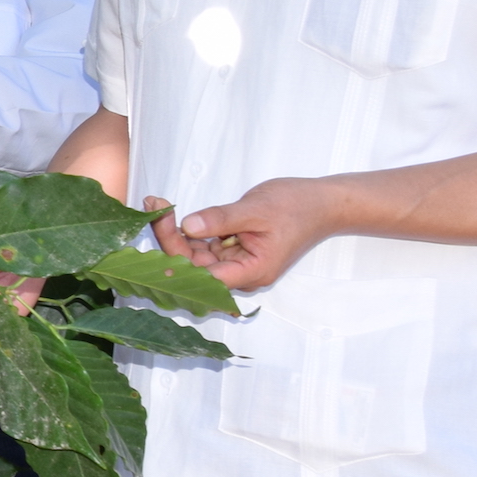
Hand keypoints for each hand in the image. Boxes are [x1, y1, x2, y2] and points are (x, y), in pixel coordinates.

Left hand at [153, 182, 339, 291]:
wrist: (323, 203)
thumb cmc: (297, 206)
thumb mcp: (256, 209)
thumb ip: (221, 219)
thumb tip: (187, 225)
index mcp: (251, 272)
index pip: (203, 274)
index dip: (176, 256)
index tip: (158, 228)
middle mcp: (241, 274)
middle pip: (194, 266)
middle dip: (170, 238)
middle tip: (153, 206)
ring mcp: (237, 263)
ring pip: (196, 256)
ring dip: (175, 233)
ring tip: (157, 205)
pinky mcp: (234, 251)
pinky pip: (205, 246)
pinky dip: (189, 230)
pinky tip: (171, 213)